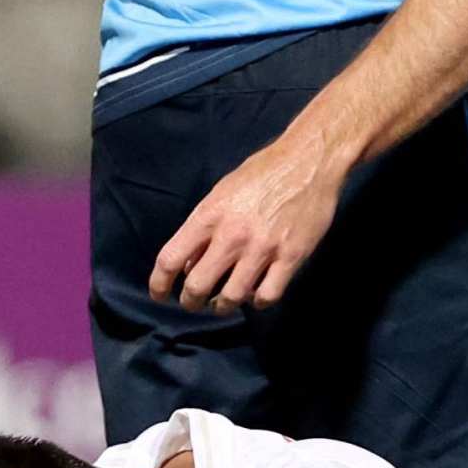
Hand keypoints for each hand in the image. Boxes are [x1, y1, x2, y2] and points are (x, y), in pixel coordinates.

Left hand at [150, 131, 347, 313]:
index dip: (158, 284)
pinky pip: (267, 296)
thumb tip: (187, 265)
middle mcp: (232, 235)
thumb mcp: (222, 192)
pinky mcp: (291, 257)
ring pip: (232, 297)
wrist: (309, 160)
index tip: (159, 295)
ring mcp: (263, 248)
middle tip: (195, 302)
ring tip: (224, 302)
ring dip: (223, 306)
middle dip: (191, 302)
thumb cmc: (262, 173)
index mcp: (209, 215)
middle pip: (197, 286)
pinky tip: (257, 294)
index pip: (170, 259)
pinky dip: (258, 301)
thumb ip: (203, 228)